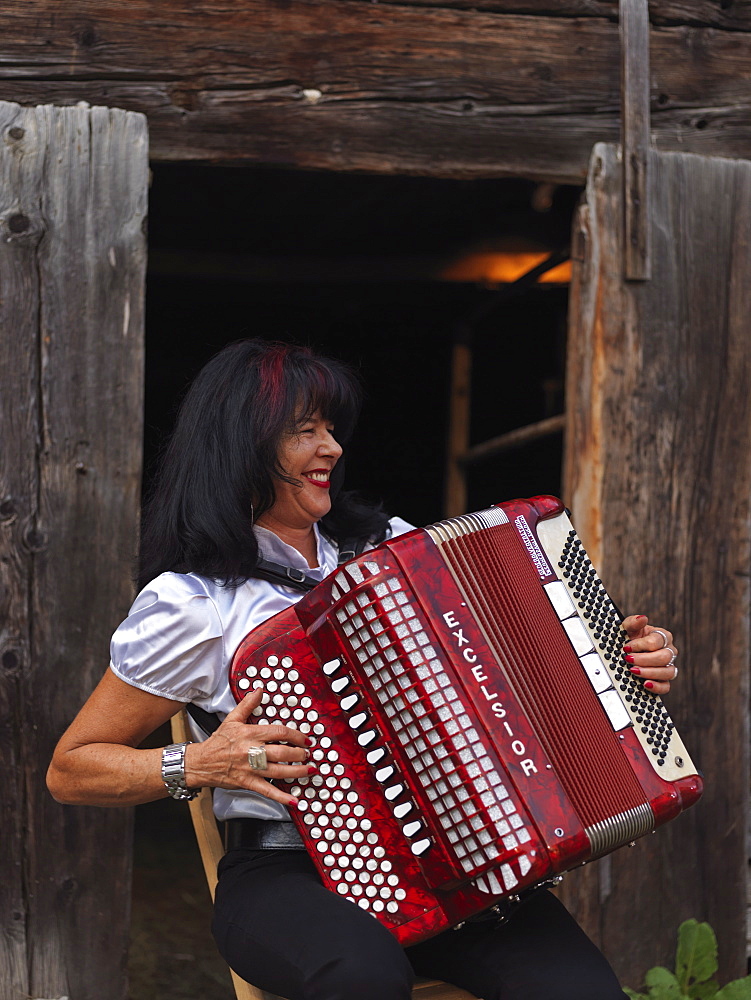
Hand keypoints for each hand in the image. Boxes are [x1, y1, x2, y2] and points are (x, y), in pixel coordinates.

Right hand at [184, 686, 312, 806]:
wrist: (200, 762)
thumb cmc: (218, 742)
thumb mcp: (232, 719)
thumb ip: (247, 704)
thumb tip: (259, 691)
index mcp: (250, 734)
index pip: (279, 732)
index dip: (296, 735)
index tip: (305, 739)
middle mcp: (252, 751)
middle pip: (282, 752)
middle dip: (299, 754)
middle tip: (308, 755)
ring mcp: (250, 768)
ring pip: (279, 771)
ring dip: (297, 772)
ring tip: (309, 771)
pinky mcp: (247, 783)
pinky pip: (268, 791)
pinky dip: (282, 797)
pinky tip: (294, 800)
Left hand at [622, 615, 677, 695]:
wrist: (627, 651)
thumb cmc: (630, 638)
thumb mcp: (628, 628)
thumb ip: (633, 622)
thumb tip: (642, 618)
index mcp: (663, 636)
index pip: (657, 641)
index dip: (641, 644)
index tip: (627, 647)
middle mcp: (669, 651)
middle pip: (664, 657)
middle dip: (644, 659)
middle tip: (629, 659)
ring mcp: (668, 666)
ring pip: (667, 672)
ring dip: (649, 672)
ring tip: (634, 671)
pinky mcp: (663, 680)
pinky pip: (666, 686)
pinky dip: (657, 687)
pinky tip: (645, 684)